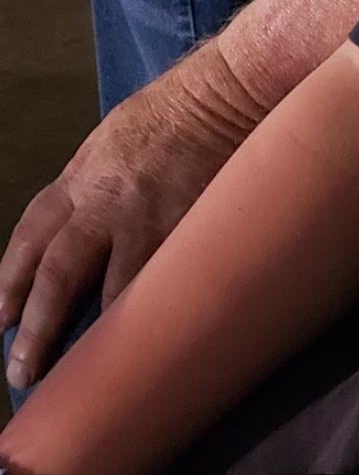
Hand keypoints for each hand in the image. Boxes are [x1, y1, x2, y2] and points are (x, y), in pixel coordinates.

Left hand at [0, 51, 255, 391]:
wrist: (221, 95)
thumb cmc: (166, 117)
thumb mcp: (106, 145)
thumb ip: (86, 191)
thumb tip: (69, 237)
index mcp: (79, 179)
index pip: (31, 236)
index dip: (10, 282)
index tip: (0, 320)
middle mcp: (103, 204)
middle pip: (56, 274)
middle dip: (35, 327)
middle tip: (22, 371)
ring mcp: (147, 222)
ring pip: (109, 293)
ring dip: (93, 340)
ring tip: (85, 379)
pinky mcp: (187, 233)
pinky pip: (161, 285)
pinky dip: (149, 318)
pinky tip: (145, 348)